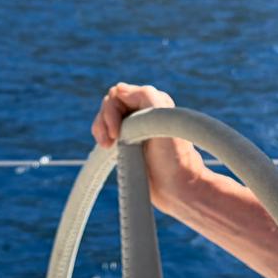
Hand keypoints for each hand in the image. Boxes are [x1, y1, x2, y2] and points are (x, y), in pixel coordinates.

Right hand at [90, 82, 205, 205]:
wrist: (177, 188)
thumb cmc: (173, 156)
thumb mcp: (162, 117)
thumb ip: (143, 95)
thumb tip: (118, 90)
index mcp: (152, 101)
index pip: (118, 94)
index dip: (111, 111)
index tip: (117, 133)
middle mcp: (143, 112)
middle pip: (109, 105)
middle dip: (104, 122)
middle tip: (110, 142)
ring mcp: (134, 129)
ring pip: (105, 119)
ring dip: (101, 130)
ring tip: (107, 146)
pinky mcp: (128, 144)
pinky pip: (107, 133)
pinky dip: (102, 138)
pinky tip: (108, 149)